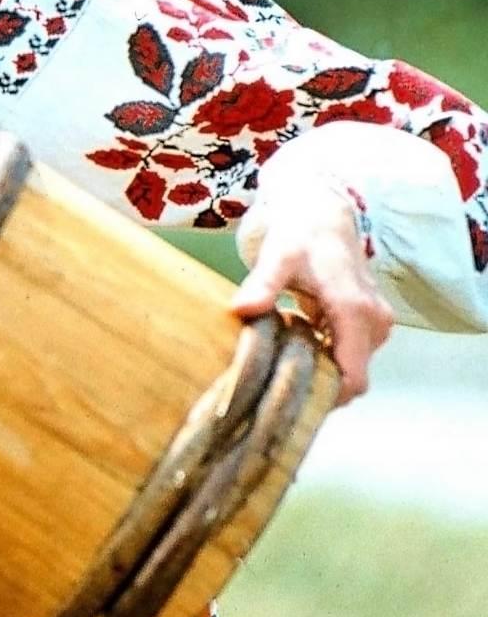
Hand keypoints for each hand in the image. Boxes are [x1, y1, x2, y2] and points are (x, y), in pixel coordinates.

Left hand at [230, 186, 393, 405]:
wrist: (323, 216)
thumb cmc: (301, 236)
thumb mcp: (277, 258)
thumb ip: (263, 285)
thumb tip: (241, 309)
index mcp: (355, 312)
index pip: (353, 377)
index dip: (326, 397)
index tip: (290, 400)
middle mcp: (374, 323)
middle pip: (352, 378)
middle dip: (318, 385)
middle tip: (276, 381)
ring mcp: (375, 324)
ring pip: (351, 367)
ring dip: (321, 369)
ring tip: (282, 359)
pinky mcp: (369, 323)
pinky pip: (350, 353)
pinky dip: (325, 355)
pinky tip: (295, 345)